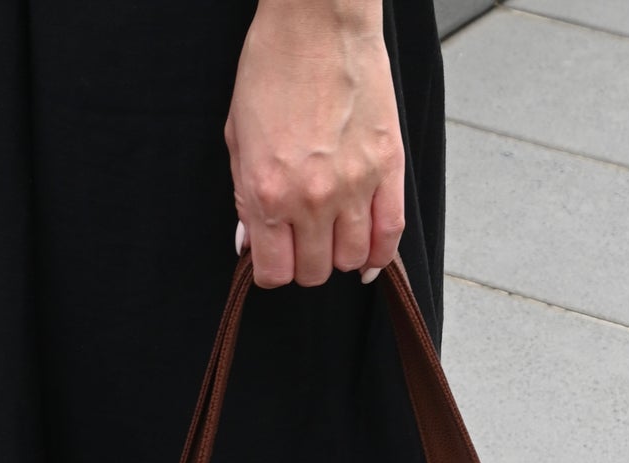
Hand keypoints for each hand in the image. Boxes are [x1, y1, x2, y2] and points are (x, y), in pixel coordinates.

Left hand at [225, 0, 403, 288]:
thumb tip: (249, 243)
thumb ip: (244, 198)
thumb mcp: (238, 137)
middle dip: (305, 263)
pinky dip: (380, 254)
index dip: (272, 270)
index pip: (274, 272)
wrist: (317, 22)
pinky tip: (369, 255)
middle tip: (302, 241)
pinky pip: (390, 236)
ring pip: (351, 259)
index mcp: (267, 193)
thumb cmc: (272, 70)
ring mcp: (353, 187)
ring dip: (340, 255)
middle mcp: (311, 199)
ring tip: (333, 233)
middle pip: (314, 272)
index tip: (274, 256)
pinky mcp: (387, 170)